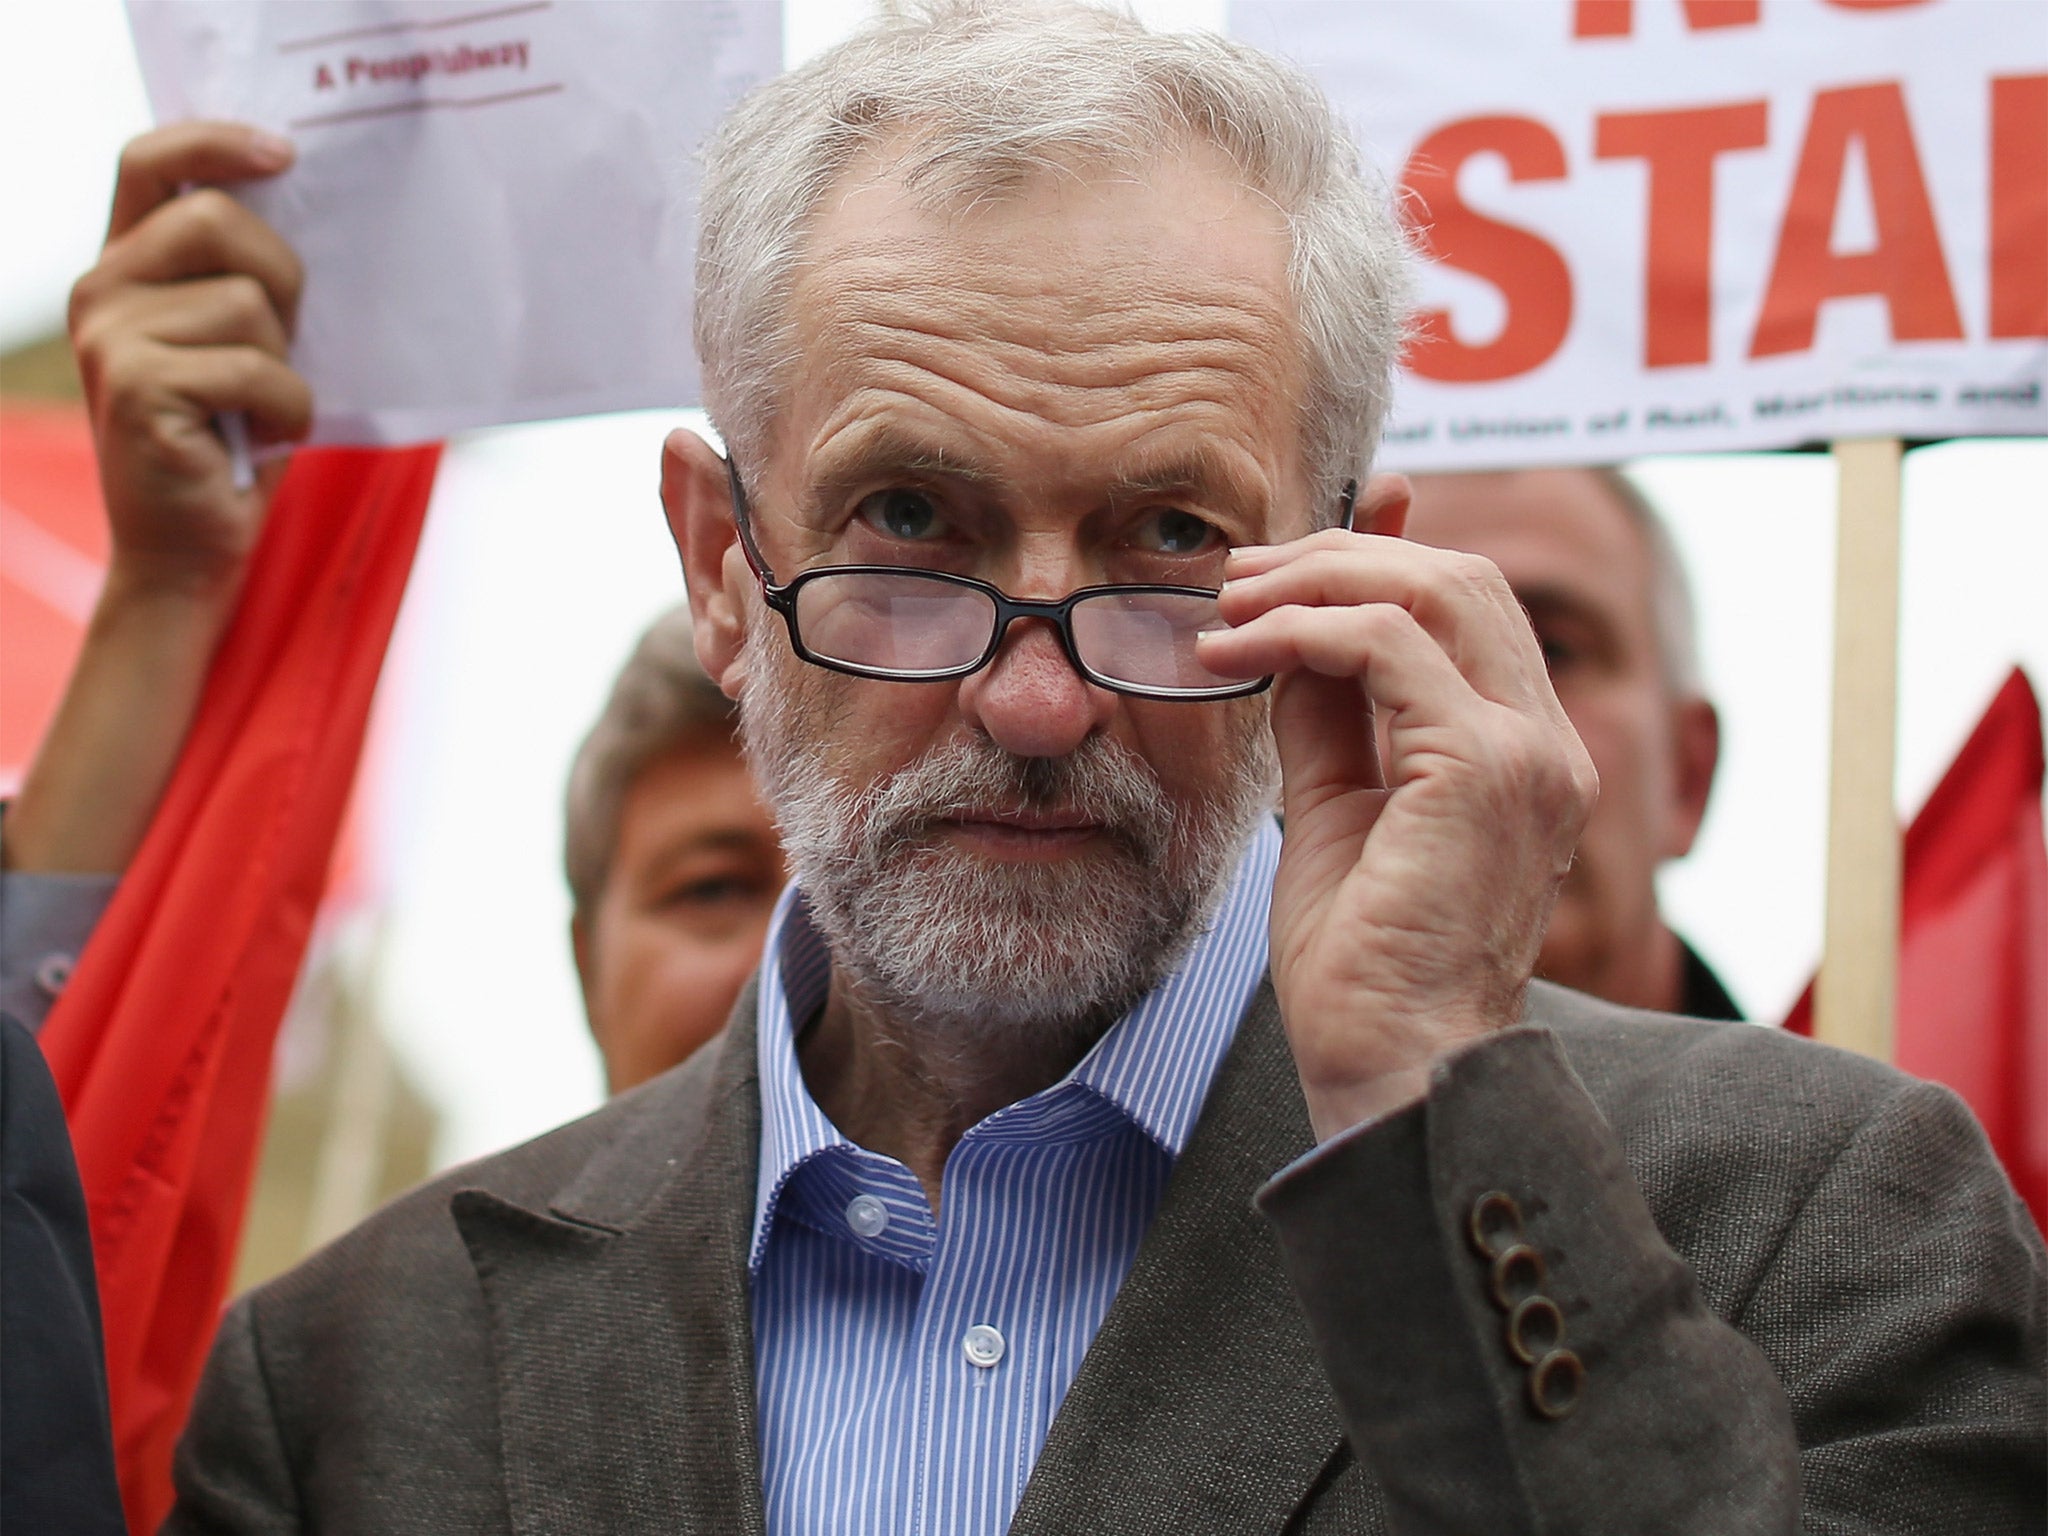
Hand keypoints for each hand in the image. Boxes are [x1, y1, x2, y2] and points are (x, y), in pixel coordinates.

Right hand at [68, 120, 308, 603]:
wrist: (189, 550)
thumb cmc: (229, 442)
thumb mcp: (235, 343)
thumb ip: (239, 277)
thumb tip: (300, 202)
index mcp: (124, 267)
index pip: (149, 161)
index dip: (215, 140)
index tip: (284, 152)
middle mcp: (101, 290)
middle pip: (217, 220)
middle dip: (281, 277)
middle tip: (285, 342)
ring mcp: (111, 336)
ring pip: (247, 302)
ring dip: (284, 363)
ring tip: (260, 408)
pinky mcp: (139, 385)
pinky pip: (256, 367)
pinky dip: (287, 409)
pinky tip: (263, 436)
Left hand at [1199, 509, 1597, 1139]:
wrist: (1389, 1065)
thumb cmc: (1361, 964)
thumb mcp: (1336, 808)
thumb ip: (1329, 718)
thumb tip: (1291, 635)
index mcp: (1525, 753)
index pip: (1470, 608)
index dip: (1383, 556)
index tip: (1284, 557)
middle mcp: (1545, 743)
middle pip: (1460, 578)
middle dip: (1340, 557)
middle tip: (1239, 577)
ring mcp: (1527, 752)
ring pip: (1433, 590)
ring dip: (1316, 581)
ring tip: (1230, 606)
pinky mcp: (1482, 768)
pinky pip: (1388, 647)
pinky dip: (1304, 631)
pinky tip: (1239, 651)